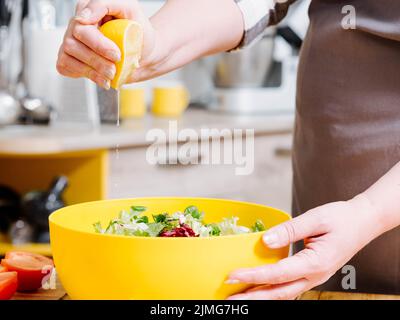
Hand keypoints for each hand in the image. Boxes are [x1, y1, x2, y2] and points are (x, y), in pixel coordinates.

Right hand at [56, 0, 156, 87]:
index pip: (82, 25)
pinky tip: (102, 78)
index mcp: (88, 9)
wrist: (146, 53)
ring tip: (111, 74)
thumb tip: (83, 18)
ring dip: (93, 70)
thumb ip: (105, 4)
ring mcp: (71, 42)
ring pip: (69, 56)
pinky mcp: (69, 59)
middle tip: (114, 67)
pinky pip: (66, 67)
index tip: (116, 55)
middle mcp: (76, 25)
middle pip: (73, 43)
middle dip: (97, 59)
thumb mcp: (129, 9)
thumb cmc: (138, 31)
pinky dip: (87, 76)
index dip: (98, 44)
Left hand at [226, 194, 381, 299]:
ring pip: (284, 294)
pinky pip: (289, 287)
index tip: (232, 276)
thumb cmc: (341, 218)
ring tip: (239, 297)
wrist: (363, 222)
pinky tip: (258, 288)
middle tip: (228, 298)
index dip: (253, 276)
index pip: (277, 274)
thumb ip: (289, 230)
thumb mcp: (315, 219)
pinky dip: (272, 290)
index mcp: (315, 263)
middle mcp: (315, 276)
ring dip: (261, 297)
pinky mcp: (312, 274)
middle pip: (278, 293)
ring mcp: (314, 278)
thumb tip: (265, 241)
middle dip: (252, 297)